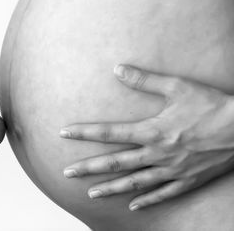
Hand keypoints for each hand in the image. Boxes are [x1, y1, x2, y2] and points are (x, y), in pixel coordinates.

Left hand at [60, 64, 233, 210]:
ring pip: (134, 183)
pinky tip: (133, 206)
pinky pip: (163, 193)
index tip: (64, 133)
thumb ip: (144, 80)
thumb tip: (118, 69)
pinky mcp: (187, 180)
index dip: (84, 133)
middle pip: (115, 163)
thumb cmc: (211, 105)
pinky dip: (147, 200)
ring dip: (111, 189)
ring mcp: (171, 170)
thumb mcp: (177, 86)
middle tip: (67, 173)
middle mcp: (157, 154)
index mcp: (152, 131)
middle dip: (89, 168)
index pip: (109, 133)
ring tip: (91, 194)